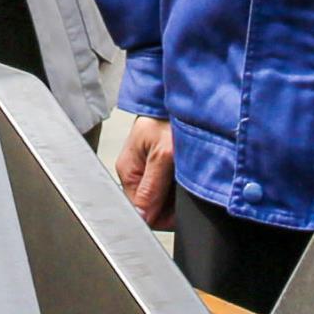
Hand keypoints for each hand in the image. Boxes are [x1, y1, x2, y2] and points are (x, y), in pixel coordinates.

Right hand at [105, 109, 174, 225]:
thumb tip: (142, 216)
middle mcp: (135, 172)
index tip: (176, 206)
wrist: (179, 98)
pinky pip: (169, 187)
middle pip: (152, 207)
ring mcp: (147, 169)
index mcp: (128, 170)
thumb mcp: (163, 155)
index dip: (160, 215)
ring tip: (185, 175)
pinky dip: (180, 185)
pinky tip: (186, 173)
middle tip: (184, 186)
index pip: (140, 211)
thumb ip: (152, 187)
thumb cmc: (168, 117)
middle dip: (170, 205)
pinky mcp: (159, 165)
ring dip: (176, 193)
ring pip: (162, 198)